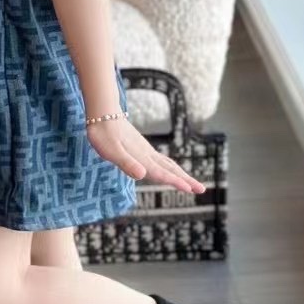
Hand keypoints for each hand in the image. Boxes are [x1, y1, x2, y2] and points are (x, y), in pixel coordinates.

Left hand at [86, 116, 204, 194]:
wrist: (102, 114)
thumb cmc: (103, 134)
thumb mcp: (111, 151)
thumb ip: (126, 163)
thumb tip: (141, 175)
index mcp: (142, 158)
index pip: (162, 173)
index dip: (176, 182)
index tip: (191, 190)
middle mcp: (147, 155)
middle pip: (171, 169)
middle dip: (186, 180)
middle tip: (202, 189)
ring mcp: (145, 150)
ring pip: (168, 164)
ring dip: (181, 174)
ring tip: (190, 183)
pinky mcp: (141, 147)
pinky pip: (161, 160)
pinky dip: (170, 167)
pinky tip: (168, 169)